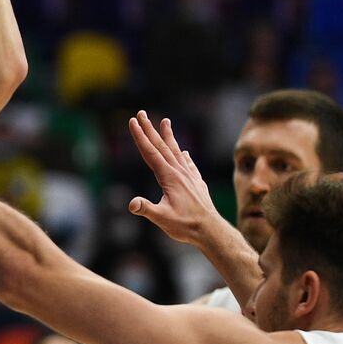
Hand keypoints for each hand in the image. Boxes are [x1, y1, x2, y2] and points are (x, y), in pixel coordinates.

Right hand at [127, 110, 221, 245]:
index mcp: (169, 177)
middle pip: (161, 146)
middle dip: (149, 129)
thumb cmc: (185, 225)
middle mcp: (180, 172)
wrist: (211, 230)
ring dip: (169, 137)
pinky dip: (184, 156)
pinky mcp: (196, 183)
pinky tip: (185, 152)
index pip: (150, 152)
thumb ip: (146, 209)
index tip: (132, 121)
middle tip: (141, 114)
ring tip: (166, 122)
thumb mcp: (162, 218)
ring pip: (176, 151)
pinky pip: (189, 164)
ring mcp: (189, 176)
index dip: (140, 137)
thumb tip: (131, 204)